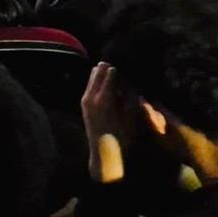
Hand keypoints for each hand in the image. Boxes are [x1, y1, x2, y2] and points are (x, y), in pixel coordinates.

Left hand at [82, 62, 126, 183]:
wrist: (103, 152)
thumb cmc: (121, 137)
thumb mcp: (130, 118)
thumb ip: (131, 99)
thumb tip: (132, 83)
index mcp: (104, 99)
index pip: (110, 73)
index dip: (121, 68)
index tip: (128, 65)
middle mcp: (91, 96)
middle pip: (98, 70)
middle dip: (110, 67)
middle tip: (122, 67)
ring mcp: (86, 98)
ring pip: (93, 75)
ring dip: (103, 73)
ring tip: (116, 74)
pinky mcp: (84, 102)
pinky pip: (91, 84)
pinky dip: (98, 80)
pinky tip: (109, 84)